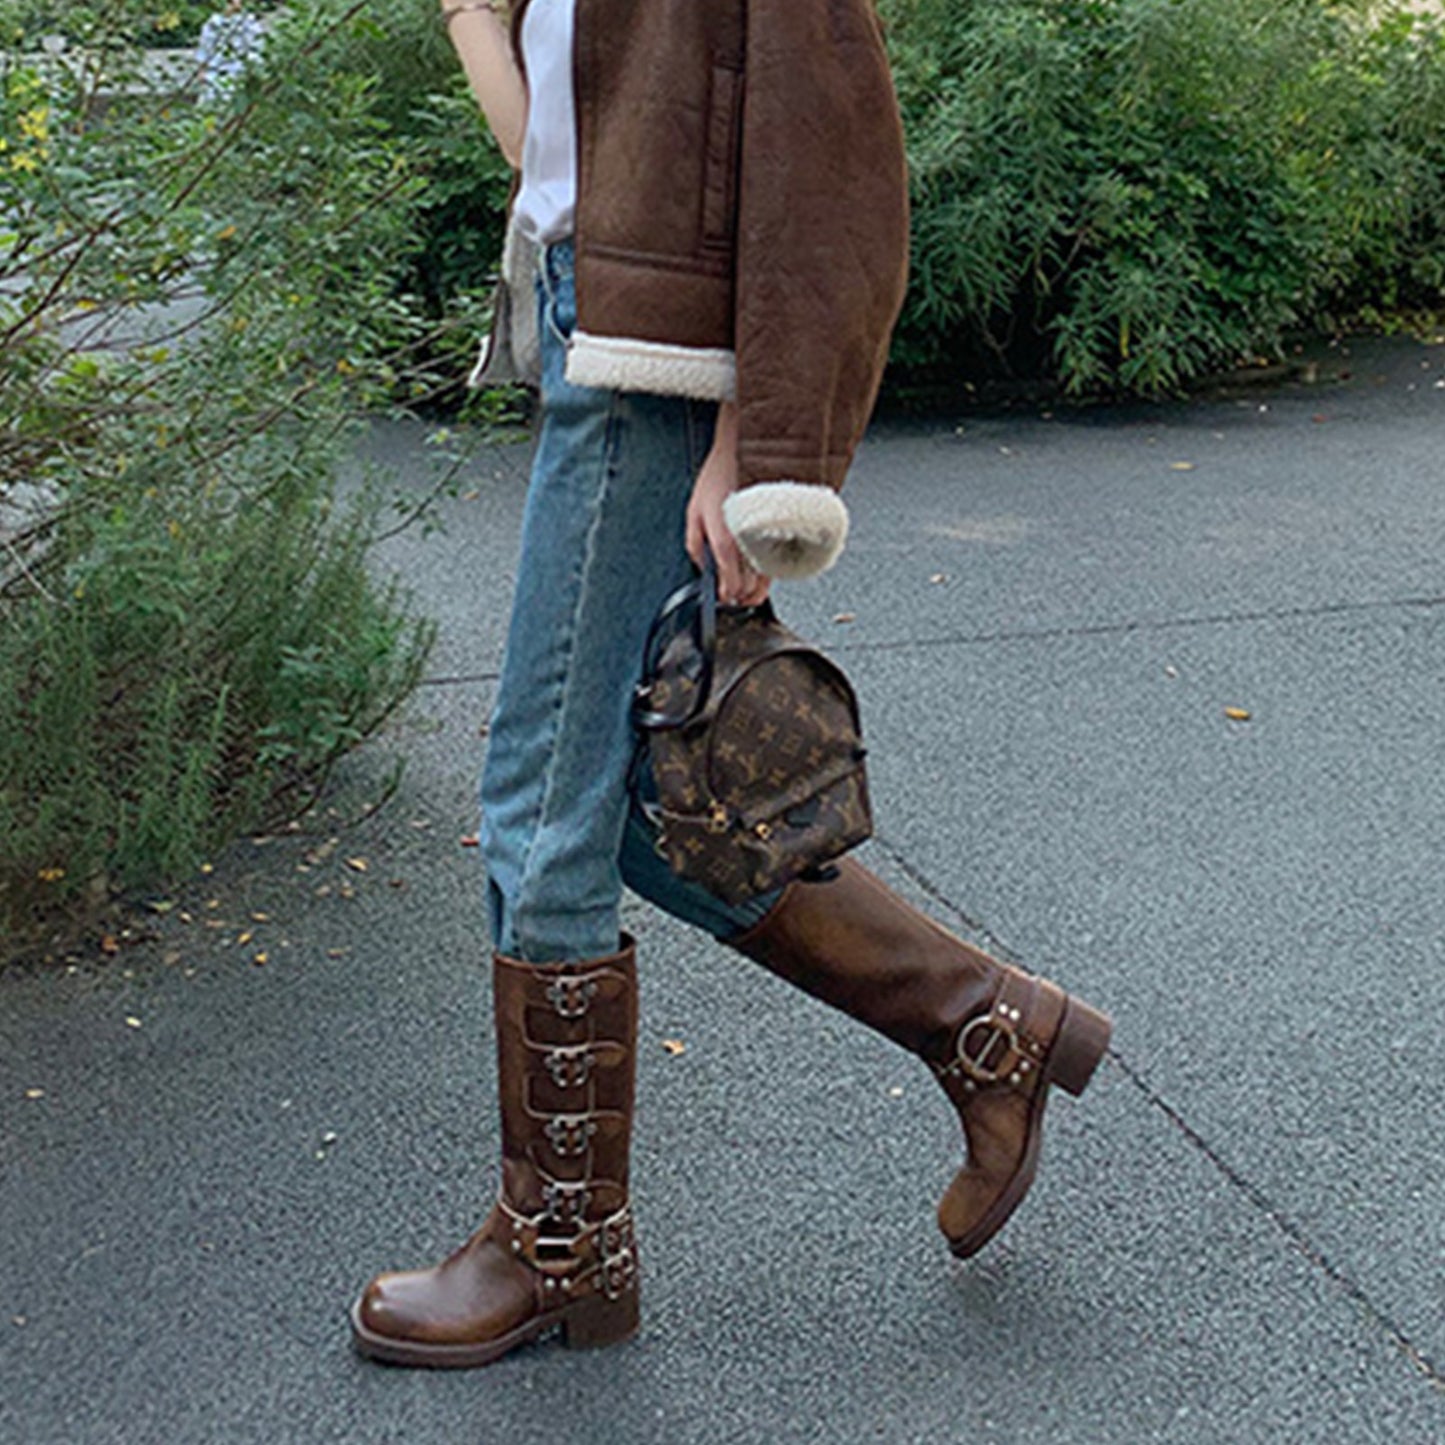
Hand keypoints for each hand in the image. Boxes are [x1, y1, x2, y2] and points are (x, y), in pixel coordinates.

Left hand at [685, 402, 770, 605]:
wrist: (750, 452)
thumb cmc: (722, 475)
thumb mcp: (695, 509)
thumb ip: (694, 542)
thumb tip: (701, 565)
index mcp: (726, 537)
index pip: (730, 579)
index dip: (727, 593)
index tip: (724, 597)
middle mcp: (749, 541)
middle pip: (751, 584)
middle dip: (742, 596)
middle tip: (734, 598)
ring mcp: (766, 537)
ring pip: (767, 577)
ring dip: (757, 588)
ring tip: (748, 592)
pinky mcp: (779, 531)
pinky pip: (776, 560)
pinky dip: (769, 571)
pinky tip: (761, 570)